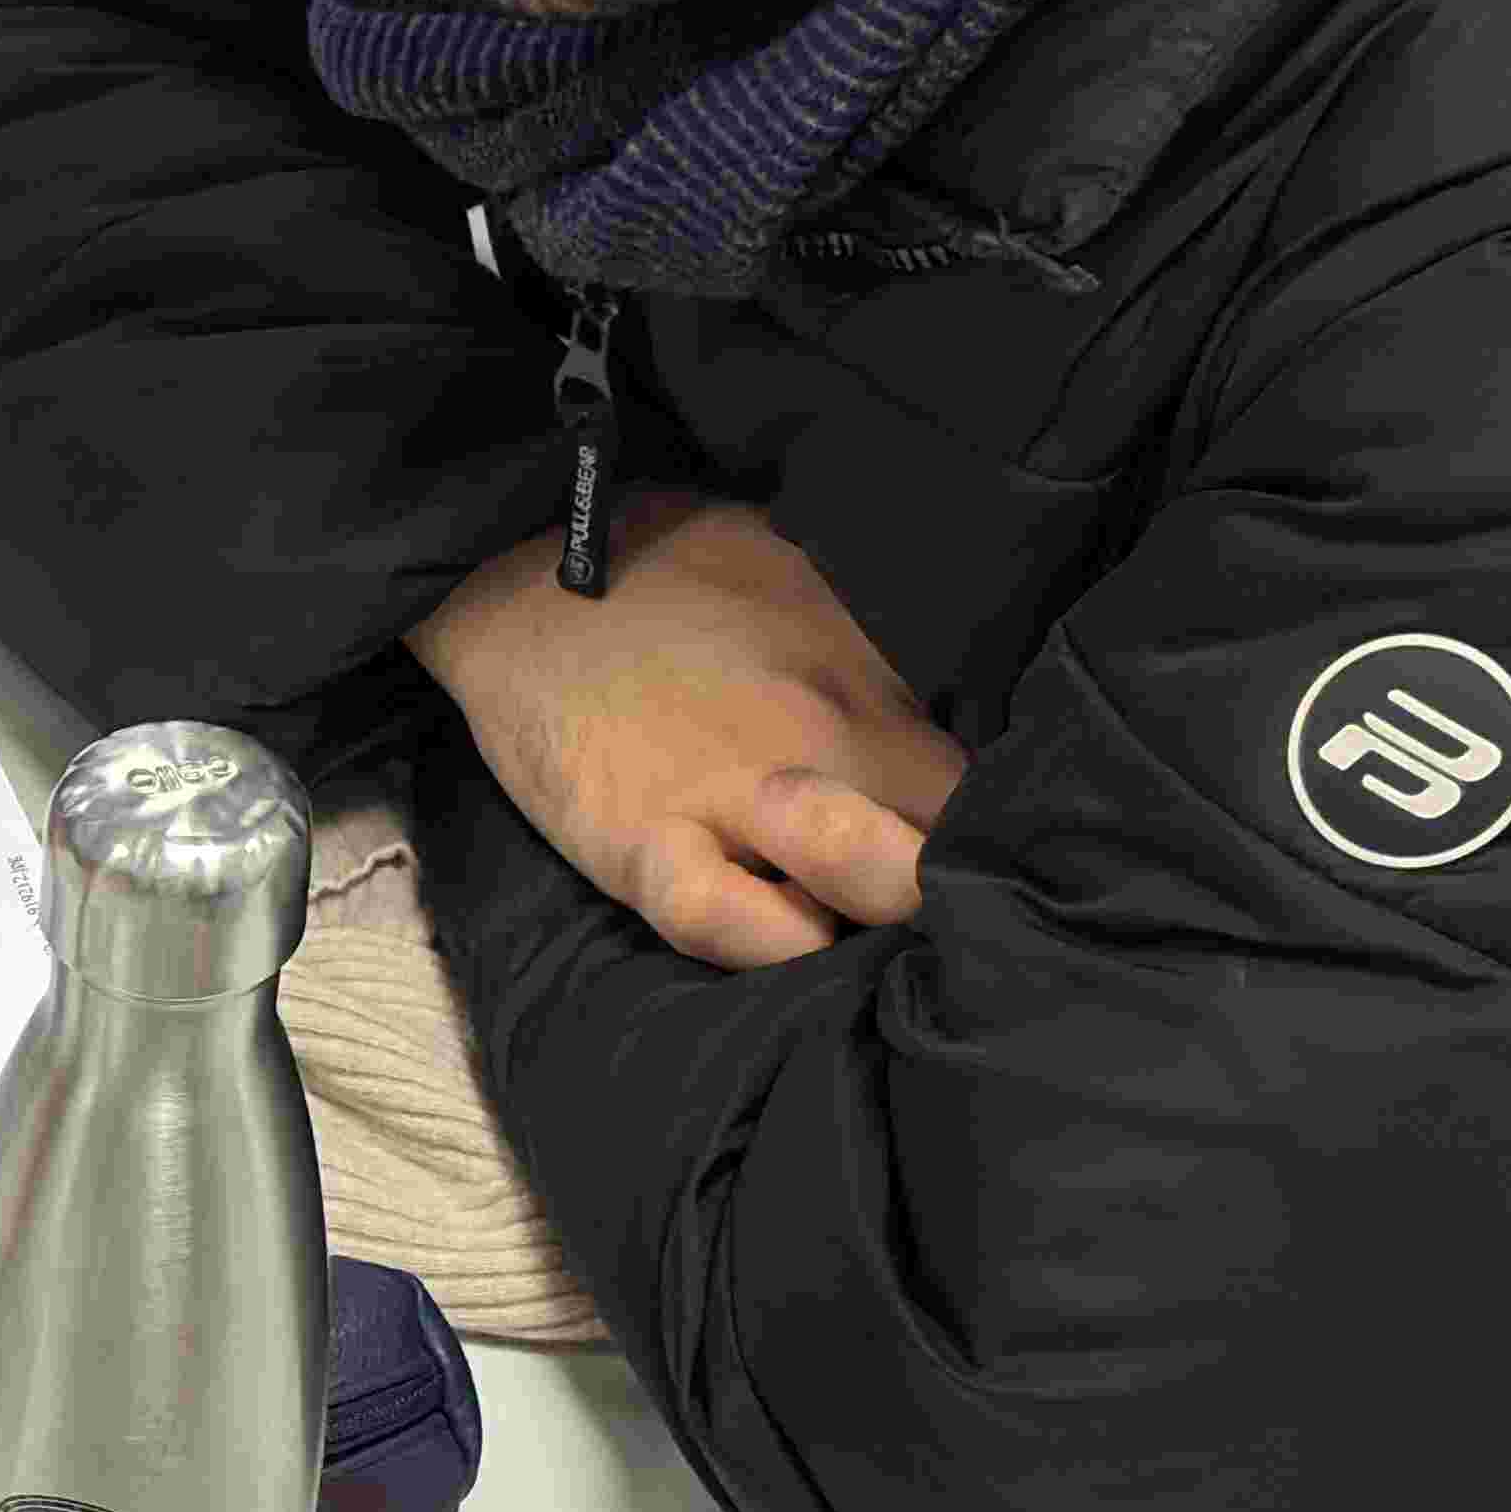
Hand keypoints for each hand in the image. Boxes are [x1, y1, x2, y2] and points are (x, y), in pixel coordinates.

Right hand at [411, 496, 966, 971]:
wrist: (527, 567)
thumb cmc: (672, 566)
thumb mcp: (805, 586)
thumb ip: (873, 675)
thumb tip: (931, 740)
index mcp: (862, 685)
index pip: (972, 797)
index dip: (983, 851)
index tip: (969, 879)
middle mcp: (819, 743)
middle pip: (940, 848)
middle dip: (950, 902)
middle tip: (925, 933)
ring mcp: (730, 797)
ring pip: (864, 883)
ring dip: (877, 925)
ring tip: (857, 944)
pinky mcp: (637, 842)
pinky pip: (721, 920)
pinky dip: (766, 945)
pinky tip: (782, 944)